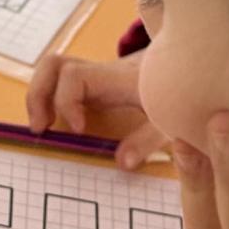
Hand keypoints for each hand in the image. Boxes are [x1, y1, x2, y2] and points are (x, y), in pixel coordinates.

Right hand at [26, 52, 169, 170]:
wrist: (190, 68)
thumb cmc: (180, 93)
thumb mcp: (171, 121)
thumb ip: (148, 140)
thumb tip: (122, 163)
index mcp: (118, 78)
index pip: (75, 76)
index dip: (66, 102)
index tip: (78, 130)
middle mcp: (102, 71)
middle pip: (53, 65)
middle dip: (38, 95)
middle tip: (40, 128)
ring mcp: (96, 74)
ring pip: (53, 69)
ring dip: (39, 96)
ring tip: (42, 126)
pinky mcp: (95, 82)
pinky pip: (61, 81)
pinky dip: (49, 98)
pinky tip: (55, 122)